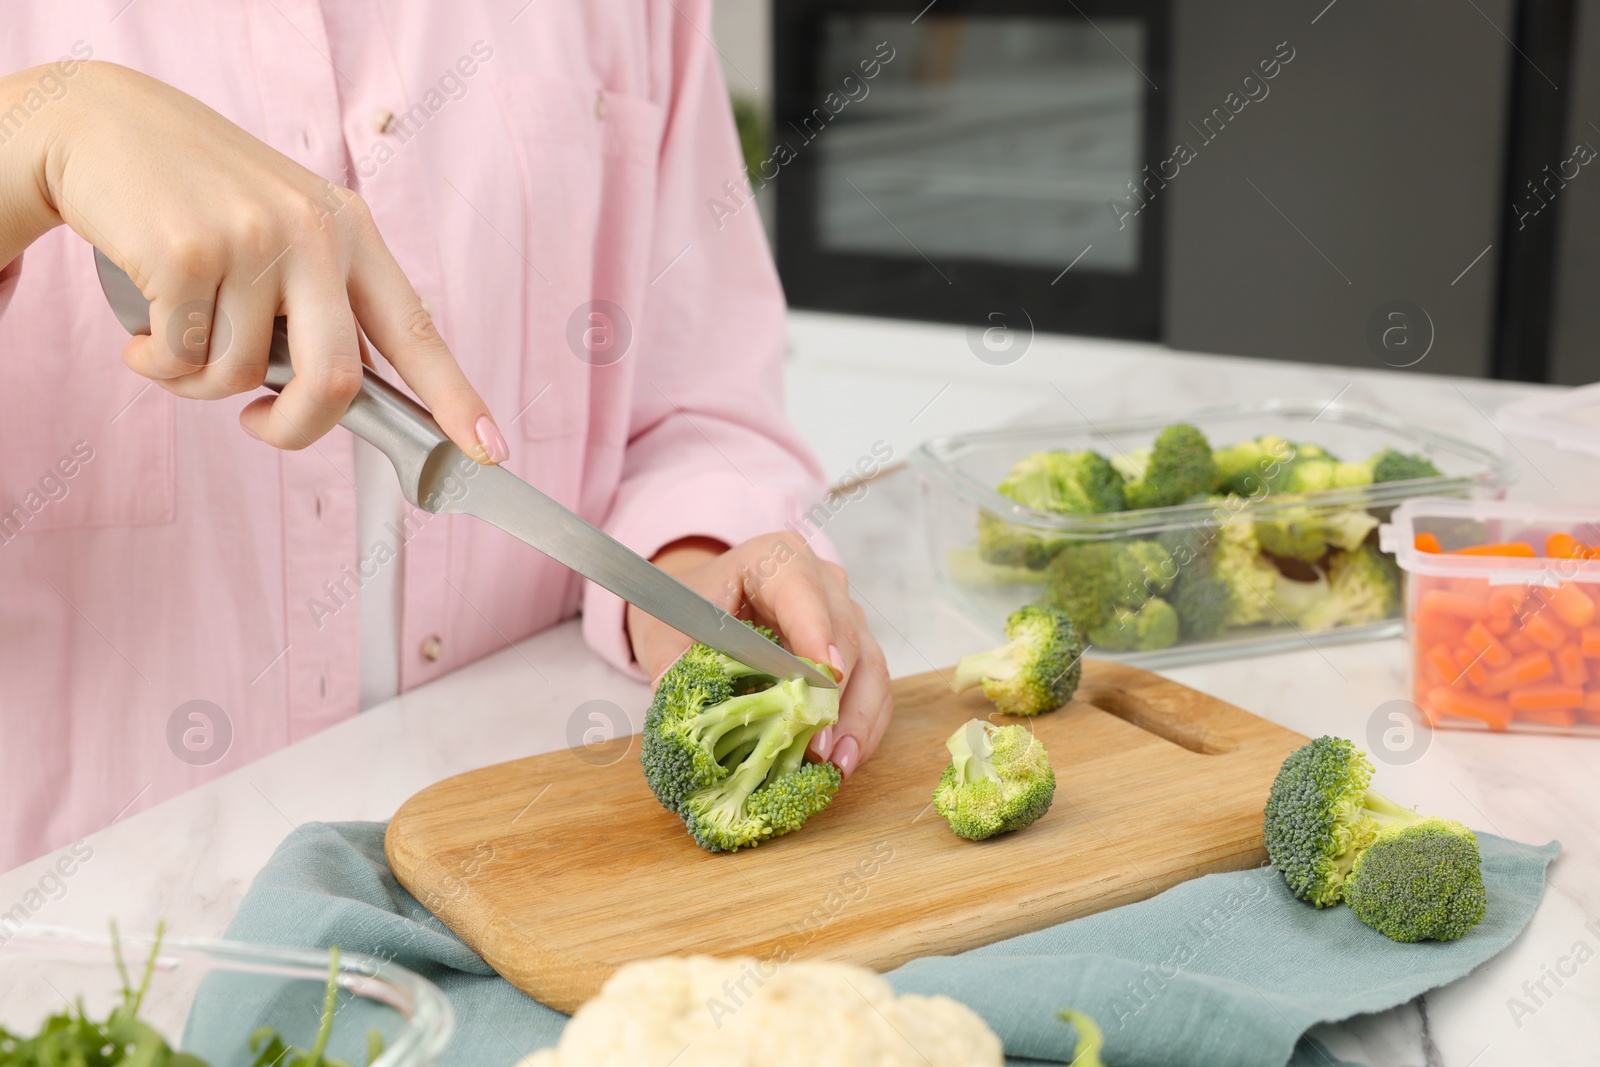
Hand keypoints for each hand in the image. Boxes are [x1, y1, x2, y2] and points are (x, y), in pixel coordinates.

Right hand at [0, 61, 505, 459]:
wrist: (104, 123)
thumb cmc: (201, 197)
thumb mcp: (284, 232)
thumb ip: (320, 305)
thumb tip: (339, 396)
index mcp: (354, 234)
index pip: (417, 331)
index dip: (457, 399)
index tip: (489, 448)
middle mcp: (316, 234)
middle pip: (335, 383)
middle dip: (293, 429)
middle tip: (257, 423)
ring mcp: (253, 240)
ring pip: (241, 378)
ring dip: (198, 383)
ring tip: (174, 333)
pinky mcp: (187, 252)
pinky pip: (179, 361)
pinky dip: (154, 365)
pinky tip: (141, 325)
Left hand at [627, 534, 892, 779]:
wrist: (701, 605)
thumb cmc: (689, 611)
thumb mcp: (667, 633)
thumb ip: (676, 670)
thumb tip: (686, 721)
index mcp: (774, 559)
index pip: (802, 590)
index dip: (815, 631)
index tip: (823, 672)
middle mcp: (821, 581)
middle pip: (845, 632)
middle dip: (834, 693)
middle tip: (817, 744)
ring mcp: (844, 615)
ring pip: (870, 664)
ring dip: (856, 719)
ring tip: (835, 763)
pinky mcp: (856, 650)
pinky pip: (873, 687)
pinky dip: (862, 726)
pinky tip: (843, 760)